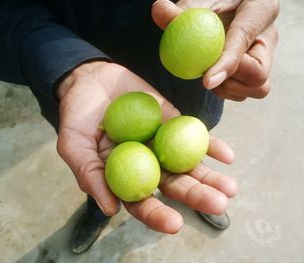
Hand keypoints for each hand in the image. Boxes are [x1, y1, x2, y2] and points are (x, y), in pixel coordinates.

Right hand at [56, 61, 236, 232]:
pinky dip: (210, 145)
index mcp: (123, 175)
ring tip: (229, 188)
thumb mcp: (73, 144)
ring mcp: (162, 143)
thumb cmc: (77, 115)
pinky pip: (193, 135)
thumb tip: (110, 209)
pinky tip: (226, 155)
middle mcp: (147, 164)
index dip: (157, 214)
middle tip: (218, 205)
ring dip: (209, 177)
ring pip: (188, 165)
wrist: (91, 79)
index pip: (141, 202)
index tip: (174, 223)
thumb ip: (89, 174)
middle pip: (173, 186)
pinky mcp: (172, 122)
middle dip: (195, 197)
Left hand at [152, 0, 278, 100]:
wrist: (229, 5)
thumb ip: (181, 10)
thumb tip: (159, 11)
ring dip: (228, 88)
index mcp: (260, 9)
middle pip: (260, 75)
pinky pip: (247, 91)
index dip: (226, 63)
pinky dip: (228, 90)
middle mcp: (268, 36)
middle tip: (206, 75)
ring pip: (257, 88)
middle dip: (230, 80)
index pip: (244, 39)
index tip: (206, 81)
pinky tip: (213, 75)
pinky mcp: (258, 69)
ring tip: (208, 73)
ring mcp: (266, 55)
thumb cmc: (215, 0)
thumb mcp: (200, 0)